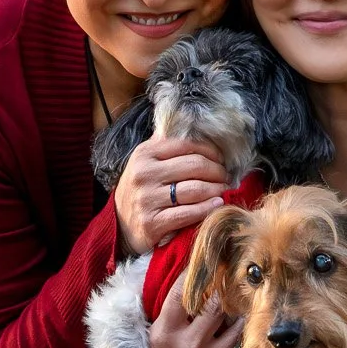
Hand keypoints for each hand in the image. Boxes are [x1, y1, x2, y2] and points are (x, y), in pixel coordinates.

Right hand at [117, 136, 228, 256]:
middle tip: (226, 176)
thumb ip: (165, 144)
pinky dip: (207, 209)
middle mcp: (144, 174)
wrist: (120, 224)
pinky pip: (188, 213)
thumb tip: (192, 123)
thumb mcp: (146, 161)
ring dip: (216, 189)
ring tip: (224, 189)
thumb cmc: (141, 189)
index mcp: (145, 153)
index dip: (210, 150)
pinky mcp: (152, 222)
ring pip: (194, 189)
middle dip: (217, 170)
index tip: (221, 159)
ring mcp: (147, 199)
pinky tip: (217, 204)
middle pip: (194, 165)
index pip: (186, 144)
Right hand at [148, 281, 238, 347]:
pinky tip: (247, 330)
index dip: (191, 275)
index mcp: (166, 331)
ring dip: (240, 314)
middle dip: (224, 290)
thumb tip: (172, 290)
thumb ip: (161, 317)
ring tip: (247, 302)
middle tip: (232, 277)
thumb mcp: (146, 341)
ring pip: (234, 328)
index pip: (180, 293)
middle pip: (215, 306)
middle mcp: (189, 342)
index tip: (200, 264)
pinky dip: (241, 341)